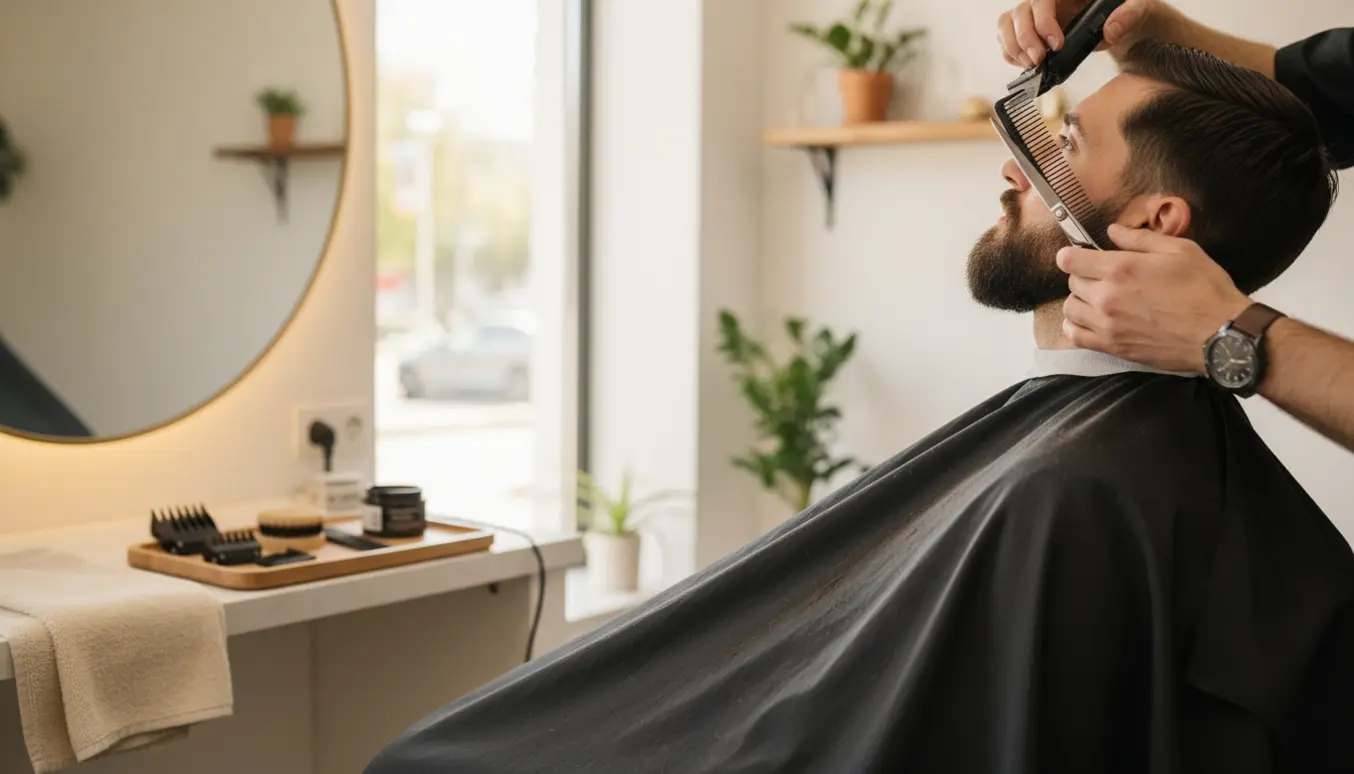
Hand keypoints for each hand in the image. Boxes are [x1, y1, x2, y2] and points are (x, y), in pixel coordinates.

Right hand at [997, 0, 1157, 68]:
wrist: (1130, 28)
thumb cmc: (1132, 13)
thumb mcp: (1138, 10)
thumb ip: (1128, 16)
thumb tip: (1110, 31)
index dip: (1043, 21)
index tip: (1057, 44)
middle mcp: (1049, 1)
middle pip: (1019, 13)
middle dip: (1024, 39)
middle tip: (1039, 60)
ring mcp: (1038, 17)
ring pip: (1007, 24)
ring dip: (1013, 48)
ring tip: (1033, 64)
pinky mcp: (1033, 34)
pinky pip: (1008, 40)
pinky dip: (1011, 54)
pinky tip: (1027, 64)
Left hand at [1057, 224, 1252, 373]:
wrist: (1220, 335)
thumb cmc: (1204, 289)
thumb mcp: (1179, 251)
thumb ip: (1140, 239)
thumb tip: (1112, 231)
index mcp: (1120, 269)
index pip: (1071, 260)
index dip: (1072, 255)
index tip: (1080, 255)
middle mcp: (1106, 297)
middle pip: (1073, 283)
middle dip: (1084, 275)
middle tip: (1104, 276)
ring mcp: (1107, 325)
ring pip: (1070, 309)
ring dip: (1080, 300)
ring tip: (1099, 298)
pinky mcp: (1113, 347)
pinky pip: (1075, 336)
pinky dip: (1076, 327)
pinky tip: (1091, 320)